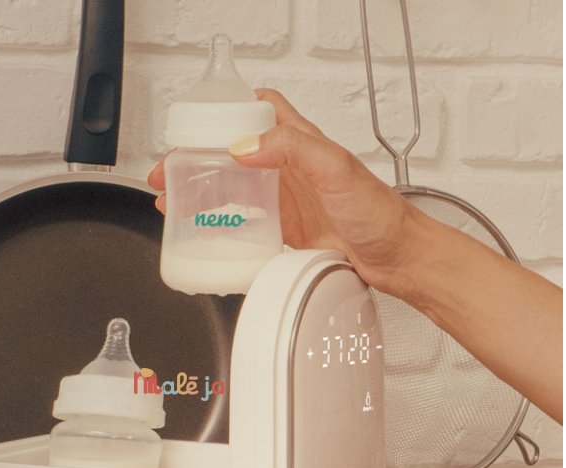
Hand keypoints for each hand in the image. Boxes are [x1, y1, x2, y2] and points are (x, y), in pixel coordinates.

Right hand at [147, 88, 422, 297]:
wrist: (397, 260)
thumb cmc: (380, 213)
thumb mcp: (336, 170)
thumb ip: (292, 150)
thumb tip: (243, 148)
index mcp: (301, 142)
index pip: (258, 110)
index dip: (224, 111)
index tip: (193, 127)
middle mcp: (289, 168)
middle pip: (232, 152)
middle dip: (195, 159)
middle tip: (168, 175)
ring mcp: (286, 201)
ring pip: (232, 188)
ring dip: (201, 194)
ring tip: (172, 204)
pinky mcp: (285, 232)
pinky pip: (243, 224)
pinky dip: (219, 226)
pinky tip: (204, 235)